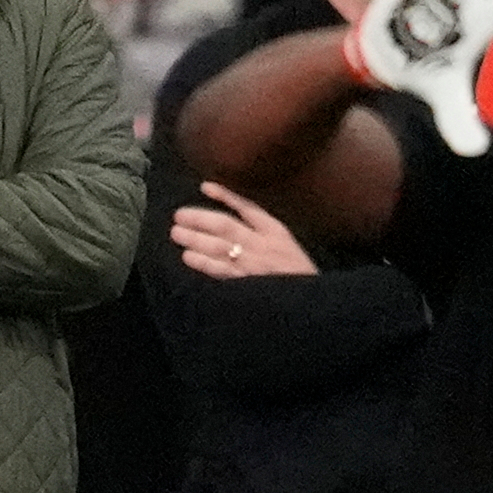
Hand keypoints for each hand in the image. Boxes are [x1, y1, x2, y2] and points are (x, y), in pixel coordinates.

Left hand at [171, 181, 317, 278]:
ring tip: (177, 234)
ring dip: (195, 239)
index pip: (247, 208)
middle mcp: (263, 245)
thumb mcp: (290, 247)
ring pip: (219, 246)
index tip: (205, 188)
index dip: (225, 196)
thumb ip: (267, 235)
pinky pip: (222, 270)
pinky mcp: (248, 284)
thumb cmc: (301, 276)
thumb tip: (238, 220)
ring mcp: (254, 265)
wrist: (315, 304)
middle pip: (225, 226)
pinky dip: (204, 263)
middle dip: (200, 219)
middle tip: (178, 216)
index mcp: (277, 232)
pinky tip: (189, 257)